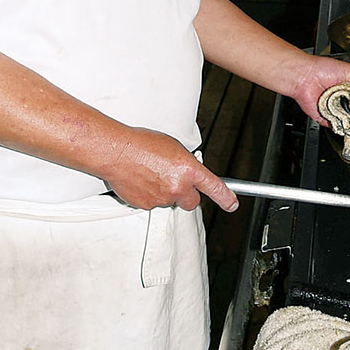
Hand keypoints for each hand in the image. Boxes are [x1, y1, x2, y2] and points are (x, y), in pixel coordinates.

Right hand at [103, 126, 238, 212]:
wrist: (117, 152)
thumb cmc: (142, 144)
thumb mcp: (174, 147)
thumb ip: (186, 164)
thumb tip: (188, 173)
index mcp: (189, 169)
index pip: (214, 187)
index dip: (225, 198)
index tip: (232, 204)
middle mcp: (178, 186)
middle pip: (192, 202)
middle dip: (187, 195)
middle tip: (175, 182)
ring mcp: (162, 198)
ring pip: (171, 201)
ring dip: (165, 192)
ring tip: (151, 174)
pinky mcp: (147, 205)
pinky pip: (153, 203)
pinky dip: (150, 195)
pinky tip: (142, 181)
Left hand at [289, 54, 349, 126]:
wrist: (305, 76)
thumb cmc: (322, 69)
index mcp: (348, 90)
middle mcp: (341, 101)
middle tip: (346, 99)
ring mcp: (333, 110)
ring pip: (346, 121)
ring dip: (345, 115)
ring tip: (338, 102)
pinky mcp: (325, 118)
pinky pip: (335, 126)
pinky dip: (337, 121)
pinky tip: (334, 110)